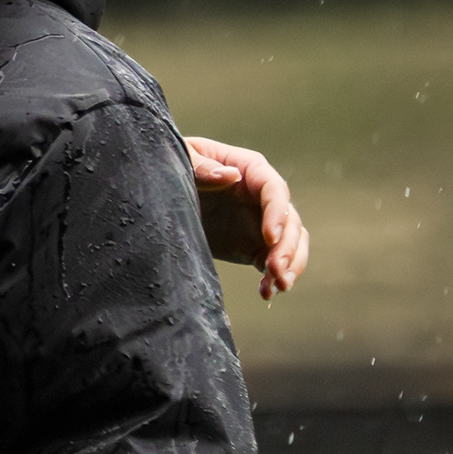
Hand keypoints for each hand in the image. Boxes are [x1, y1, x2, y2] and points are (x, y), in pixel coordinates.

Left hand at [184, 136, 308, 300]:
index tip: (270, 237)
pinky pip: (272, 261)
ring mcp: (260, 221)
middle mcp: (262, 195)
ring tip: (280, 286)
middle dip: (288, 246)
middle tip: (277, 270)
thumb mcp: (181, 159)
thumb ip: (201, 166)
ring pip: (291, 242)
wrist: (161, 193)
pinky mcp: (253, 245)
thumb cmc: (173, 164)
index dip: (277, 213)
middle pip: (289, 219)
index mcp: (249, 169)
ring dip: (290, 264)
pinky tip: (266, 294)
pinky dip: (274, 278)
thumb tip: (231, 176)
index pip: (274, 189)